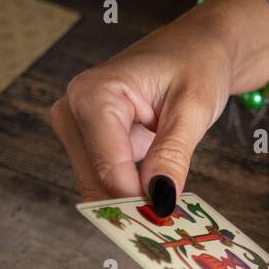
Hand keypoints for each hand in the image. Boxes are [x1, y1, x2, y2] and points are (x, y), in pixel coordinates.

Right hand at [48, 0, 268, 208]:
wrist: (194, 47)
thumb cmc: (196, 64)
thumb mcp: (194, 108)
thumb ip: (173, 154)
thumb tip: (160, 200)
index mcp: (93, 94)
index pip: (109, 169)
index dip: (140, 200)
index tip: (171, 220)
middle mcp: (72, 110)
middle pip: (98, 183)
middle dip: (135, 204)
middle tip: (174, 220)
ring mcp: (74, 126)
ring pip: (98, 188)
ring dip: (133, 201)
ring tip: (169, 200)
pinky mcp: (85, 140)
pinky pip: (103, 179)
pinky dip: (131, 192)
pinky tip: (157, 190)